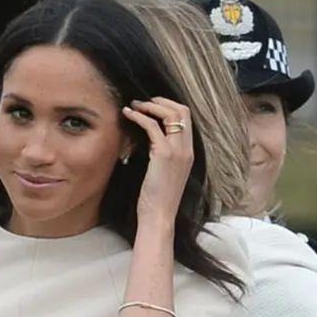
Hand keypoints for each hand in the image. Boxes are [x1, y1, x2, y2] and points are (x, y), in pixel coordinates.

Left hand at [122, 97, 194, 223]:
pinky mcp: (164, 155)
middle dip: (161, 101)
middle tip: (142, 101)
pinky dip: (140, 117)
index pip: (187, 119)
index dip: (169, 107)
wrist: (159, 215)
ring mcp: (178, 151)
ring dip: (150, 106)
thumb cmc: (156, 198)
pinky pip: (153, 127)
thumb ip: (161, 156)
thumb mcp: (162, 173)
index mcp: (188, 152)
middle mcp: (187, 149)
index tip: (151, 106)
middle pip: (182, 111)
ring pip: (171, 114)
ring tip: (134, 105)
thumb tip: (147, 143)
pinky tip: (128, 115)